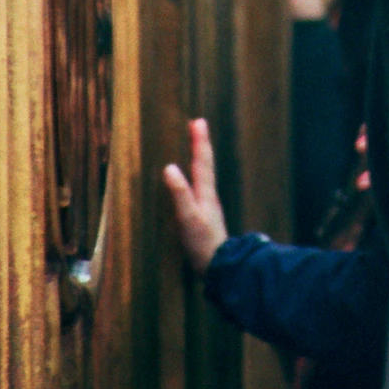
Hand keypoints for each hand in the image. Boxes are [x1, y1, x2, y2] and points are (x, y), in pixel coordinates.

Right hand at [161, 117, 227, 274]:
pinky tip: (192, 184)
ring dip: (199, 159)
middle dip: (200, 145)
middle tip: (198, 126)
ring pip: (204, 176)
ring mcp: (207, 207)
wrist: (219, 267)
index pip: (202, 162)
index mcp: (205, 193)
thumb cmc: (202, 243)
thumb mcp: (188, 217)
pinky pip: (199, 189)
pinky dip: (195, 178)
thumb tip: (169, 167)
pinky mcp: (204, 217)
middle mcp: (208, 196)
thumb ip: (179, 193)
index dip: (200, 142)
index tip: (198, 121)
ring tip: (195, 148)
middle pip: (205, 165)